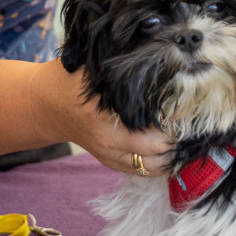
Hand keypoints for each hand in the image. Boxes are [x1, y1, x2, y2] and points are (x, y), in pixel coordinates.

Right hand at [32, 61, 172, 175]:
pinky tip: (168, 148)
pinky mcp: (109, 163)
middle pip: (157, 153)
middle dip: (177, 139)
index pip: (150, 133)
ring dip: (171, 155)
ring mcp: (108, 156)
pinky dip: (159, 163)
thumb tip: (166, 63)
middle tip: (188, 122)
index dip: (174, 123)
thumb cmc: (74, 80)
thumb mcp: (96, 69)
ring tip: (181, 137)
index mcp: (103, 117)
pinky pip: (142, 172)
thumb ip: (127, 70)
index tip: (186, 108)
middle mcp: (107, 142)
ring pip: (153, 168)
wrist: (47, 105)